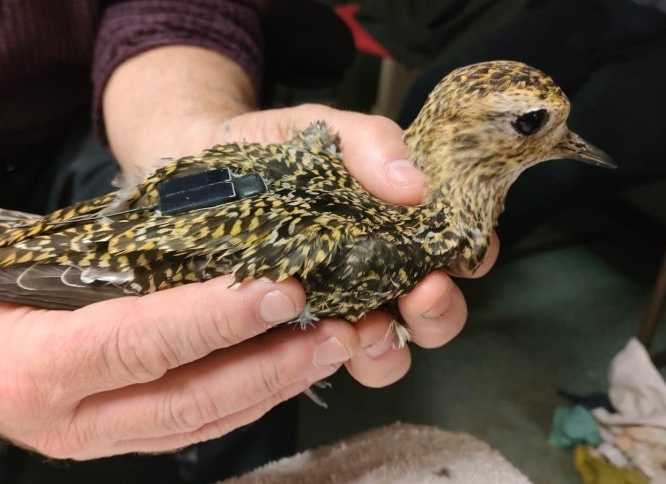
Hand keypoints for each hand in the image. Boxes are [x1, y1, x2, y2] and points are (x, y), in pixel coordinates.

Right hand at [0, 276, 357, 458]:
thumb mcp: (17, 265)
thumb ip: (99, 263)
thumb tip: (205, 242)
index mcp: (34, 368)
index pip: (140, 344)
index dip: (215, 320)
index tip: (281, 291)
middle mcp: (66, 421)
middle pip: (185, 403)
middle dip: (268, 368)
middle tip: (334, 331)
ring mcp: (94, 441)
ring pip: (199, 423)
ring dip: (272, 387)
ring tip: (329, 347)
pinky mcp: (116, 442)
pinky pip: (193, 427)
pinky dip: (245, 397)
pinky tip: (286, 368)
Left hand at [214, 104, 499, 386]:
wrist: (197, 165)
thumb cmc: (271, 148)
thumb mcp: (324, 129)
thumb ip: (370, 143)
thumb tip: (414, 186)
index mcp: (397, 229)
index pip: (452, 253)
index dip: (468, 259)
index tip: (461, 258)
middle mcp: (376, 276)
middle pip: (430, 315)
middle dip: (438, 314)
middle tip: (422, 293)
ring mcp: (333, 310)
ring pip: (382, 353)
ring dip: (387, 349)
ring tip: (369, 329)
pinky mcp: (289, 331)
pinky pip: (317, 360)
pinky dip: (326, 356)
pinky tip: (313, 335)